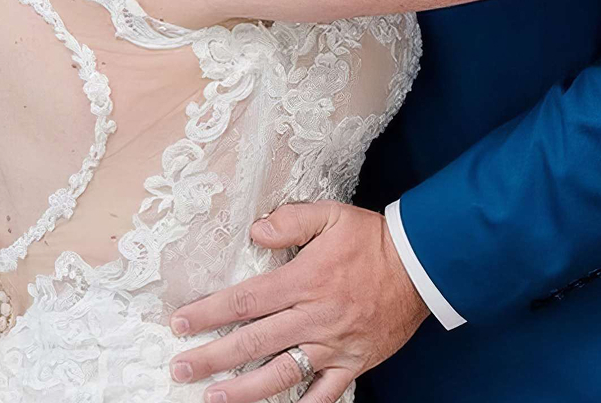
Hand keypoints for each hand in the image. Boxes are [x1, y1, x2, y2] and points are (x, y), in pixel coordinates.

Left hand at [167, 201, 429, 402]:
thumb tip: (255, 231)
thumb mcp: (331, 215)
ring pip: (280, 374)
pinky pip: (323, 396)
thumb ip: (291, 221)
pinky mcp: (352, 365)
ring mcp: (332, 347)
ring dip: (242, 390)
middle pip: (253, 342)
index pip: (246, 301)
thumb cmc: (371, 239)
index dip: (209, 314)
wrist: (420, 266)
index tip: (180, 324)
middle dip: (212, 357)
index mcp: (303, 280)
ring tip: (211, 398)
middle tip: (179, 368)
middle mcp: (313, 317)